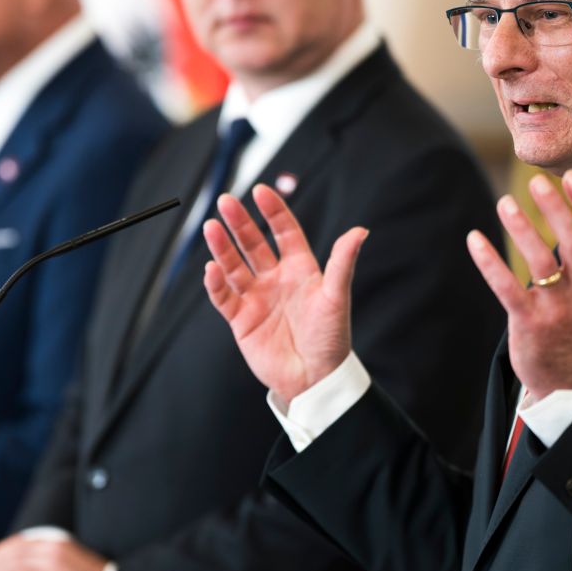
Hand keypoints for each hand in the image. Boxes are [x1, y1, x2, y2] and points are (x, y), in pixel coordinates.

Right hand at [201, 185, 368, 404]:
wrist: (314, 379)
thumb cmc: (331, 339)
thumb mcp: (336, 297)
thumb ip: (342, 263)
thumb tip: (360, 230)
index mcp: (300, 270)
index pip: (284, 233)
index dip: (273, 212)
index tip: (261, 191)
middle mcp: (276, 280)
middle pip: (253, 244)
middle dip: (239, 223)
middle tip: (225, 201)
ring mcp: (257, 298)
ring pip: (234, 266)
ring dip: (222, 248)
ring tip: (211, 228)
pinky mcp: (241, 319)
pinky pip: (224, 297)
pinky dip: (215, 284)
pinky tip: (211, 269)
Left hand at [466, 171, 571, 403]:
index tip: (571, 177)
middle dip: (557, 210)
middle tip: (537, 181)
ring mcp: (556, 308)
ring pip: (542, 263)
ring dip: (522, 230)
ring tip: (504, 203)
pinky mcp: (530, 323)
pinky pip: (508, 289)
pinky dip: (491, 262)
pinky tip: (475, 240)